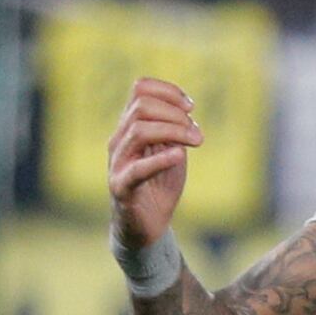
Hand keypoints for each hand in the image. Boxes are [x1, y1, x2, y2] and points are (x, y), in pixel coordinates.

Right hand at [108, 77, 200, 246]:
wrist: (147, 225)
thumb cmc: (159, 184)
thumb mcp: (172, 150)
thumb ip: (176, 130)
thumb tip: (187, 111)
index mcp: (131, 127)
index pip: (140, 89)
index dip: (168, 91)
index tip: (191, 107)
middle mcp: (120, 140)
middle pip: (141, 107)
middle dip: (175, 114)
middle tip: (197, 134)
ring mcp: (118, 162)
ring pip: (139, 131)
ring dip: (174, 132)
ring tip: (196, 143)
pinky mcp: (122, 187)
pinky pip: (137, 169)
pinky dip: (160, 159)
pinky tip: (179, 156)